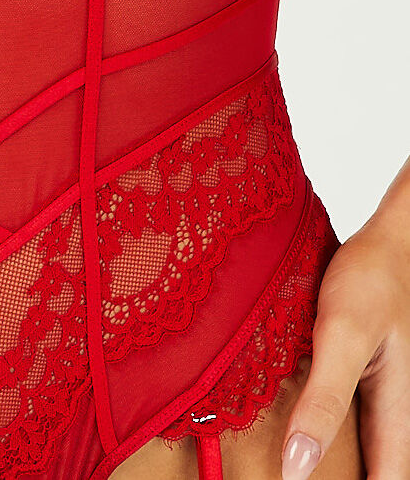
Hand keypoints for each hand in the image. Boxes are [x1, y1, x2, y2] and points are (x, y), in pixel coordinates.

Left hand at [281, 153, 409, 479]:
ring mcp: (385, 392)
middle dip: (342, 479)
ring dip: (339, 461)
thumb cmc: (373, 280)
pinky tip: (301, 428)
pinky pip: (354, 416)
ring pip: (366, 447)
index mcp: (398, 413)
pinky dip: (330, 430)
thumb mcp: (342, 337)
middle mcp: (396, 409)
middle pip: (378, 470)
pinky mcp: (366, 374)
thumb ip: (325, 400)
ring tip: (295, 465)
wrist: (389, 240)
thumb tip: (298, 467)